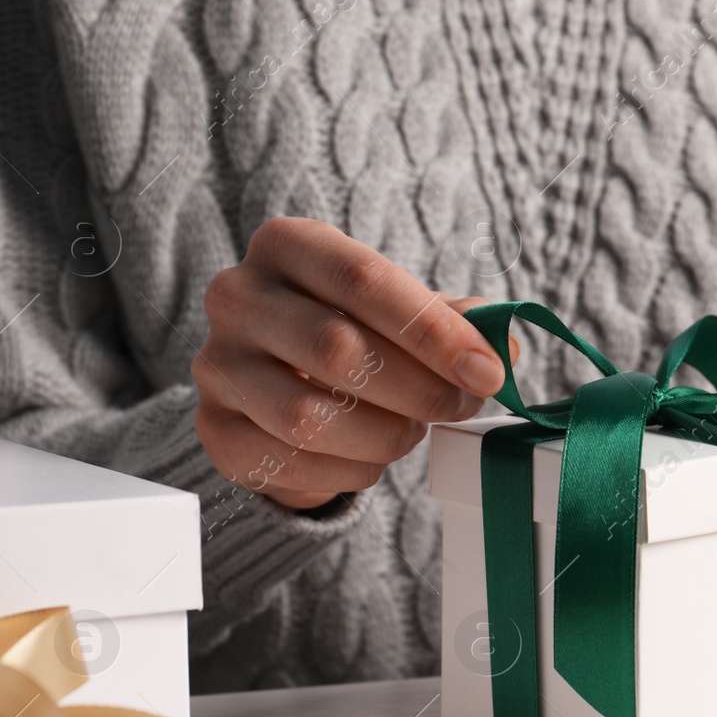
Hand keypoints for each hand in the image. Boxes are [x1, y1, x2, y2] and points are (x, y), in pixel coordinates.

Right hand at [194, 217, 512, 509]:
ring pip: (308, 416)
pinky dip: (347, 471)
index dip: (433, 331)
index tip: (485, 372)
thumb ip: (457, 321)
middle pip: (337, 348)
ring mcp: (217, 363)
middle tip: (459, 406)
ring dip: (383, 435)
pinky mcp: (213, 428)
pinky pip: (288, 462)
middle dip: (418, 389)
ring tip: (410, 431)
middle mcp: (237, 295)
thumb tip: (503, 346)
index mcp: (288, 245)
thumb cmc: (352, 332)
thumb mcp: (402, 311)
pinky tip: (369, 459)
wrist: (281, 384)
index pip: (364, 280)